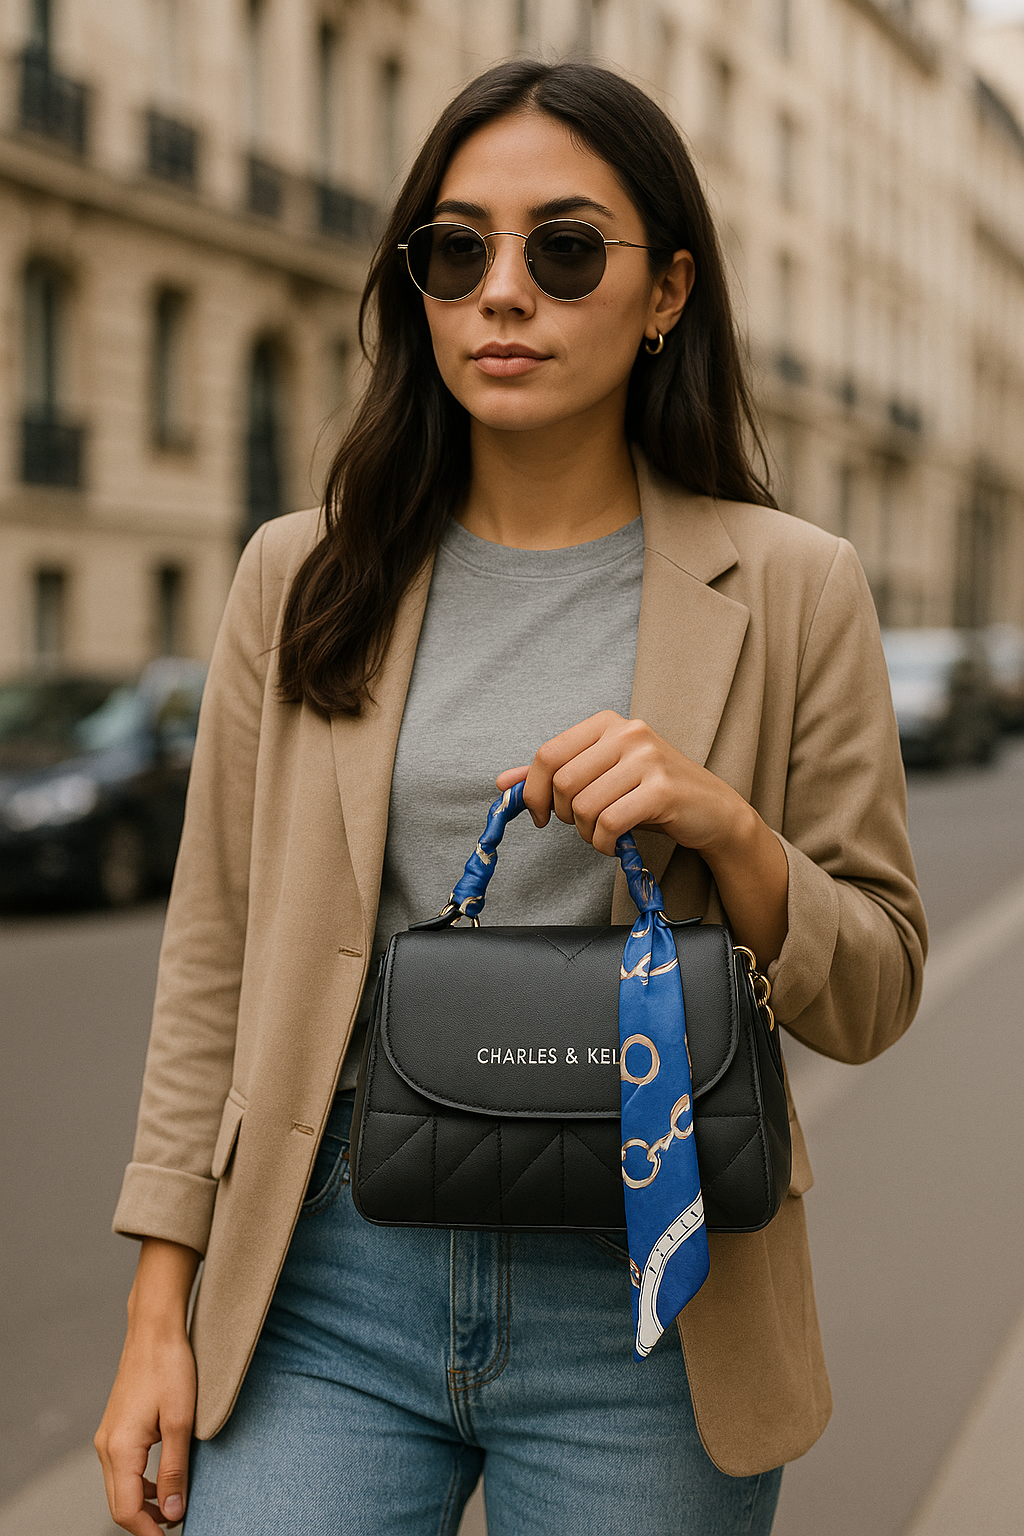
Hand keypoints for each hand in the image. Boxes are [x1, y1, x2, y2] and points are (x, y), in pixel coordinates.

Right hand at [95, 1239, 199, 1532]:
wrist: (155, 1329)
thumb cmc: (170, 1368)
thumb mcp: (180, 1421)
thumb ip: (175, 1470)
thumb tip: (174, 1513)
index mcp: (120, 1448)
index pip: (126, 1510)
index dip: (149, 1531)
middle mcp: (106, 1446)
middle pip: (119, 1503)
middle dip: (145, 1522)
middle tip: (176, 1527)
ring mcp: (108, 1437)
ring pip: (119, 1487)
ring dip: (143, 1504)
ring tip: (174, 1509)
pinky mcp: (115, 1428)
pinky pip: (122, 1469)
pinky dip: (139, 1484)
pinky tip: (163, 1483)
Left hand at [495, 711, 745, 856]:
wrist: (712, 810)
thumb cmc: (651, 793)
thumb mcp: (601, 776)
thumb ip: (554, 775)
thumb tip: (503, 782)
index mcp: (607, 724)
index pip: (548, 754)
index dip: (534, 791)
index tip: (540, 815)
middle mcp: (627, 732)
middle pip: (563, 782)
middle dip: (563, 814)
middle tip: (581, 825)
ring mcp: (647, 758)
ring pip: (584, 804)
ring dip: (585, 832)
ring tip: (601, 834)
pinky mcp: (661, 789)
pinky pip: (609, 822)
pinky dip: (603, 842)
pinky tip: (614, 843)